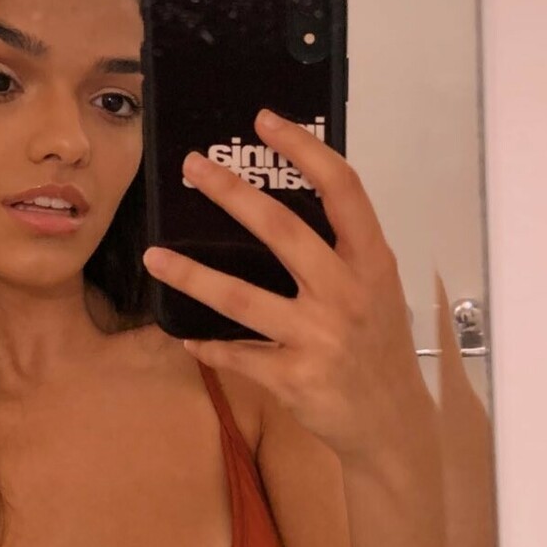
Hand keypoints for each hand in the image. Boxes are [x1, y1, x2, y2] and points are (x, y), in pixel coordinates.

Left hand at [141, 111, 426, 464]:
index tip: (265, 121)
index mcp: (372, 262)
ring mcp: (320, 337)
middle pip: (283, 230)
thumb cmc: (379, 347)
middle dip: (233, 193)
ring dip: (191, 275)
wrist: (393, 425)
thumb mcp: (377, 290)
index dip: (305, 150)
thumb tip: (279, 205)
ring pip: (242, 297)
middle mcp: (347, 293)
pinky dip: (208, 345)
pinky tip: (185, 335)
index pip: (343, 189)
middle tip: (193, 166)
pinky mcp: (294, 379)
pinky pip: (238, 354)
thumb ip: (341, 252)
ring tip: (154, 255)